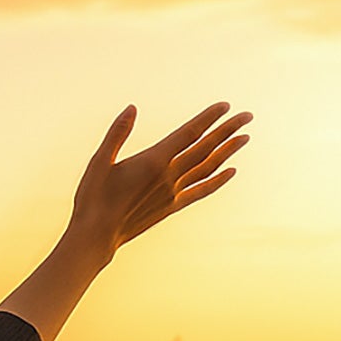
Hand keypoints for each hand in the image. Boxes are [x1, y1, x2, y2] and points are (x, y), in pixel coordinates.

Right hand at [68, 100, 250, 260]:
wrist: (97, 235)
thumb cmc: (93, 197)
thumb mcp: (99, 161)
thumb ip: (117, 133)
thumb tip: (131, 108)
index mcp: (153, 161)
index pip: (189, 134)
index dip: (208, 118)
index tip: (225, 105)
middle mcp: (169, 176)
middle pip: (205, 148)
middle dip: (227, 130)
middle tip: (247, 116)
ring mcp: (173, 193)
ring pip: (208, 168)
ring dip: (228, 151)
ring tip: (244, 138)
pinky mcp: (172, 206)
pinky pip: (201, 191)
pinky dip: (218, 180)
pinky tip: (231, 171)